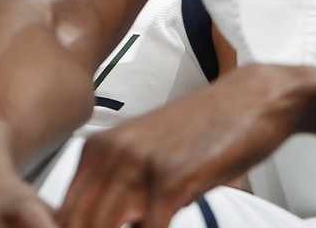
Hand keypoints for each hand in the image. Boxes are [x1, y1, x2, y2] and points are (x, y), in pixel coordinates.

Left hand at [58, 65, 308, 227]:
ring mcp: (136, 166)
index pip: (62, 213)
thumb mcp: (147, 160)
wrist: (253, 100)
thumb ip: (120, 194)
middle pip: (77, 223)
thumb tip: (105, 221)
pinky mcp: (169, 179)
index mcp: (95, 150)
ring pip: (104, 227)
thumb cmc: (206, 133)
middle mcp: (107, 155)